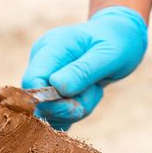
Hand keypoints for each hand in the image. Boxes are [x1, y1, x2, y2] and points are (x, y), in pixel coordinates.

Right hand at [22, 6, 147, 129]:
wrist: (120, 39)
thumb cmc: (117, 42)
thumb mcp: (108, 56)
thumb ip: (82, 71)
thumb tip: (56, 86)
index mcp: (51, 47)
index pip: (32, 82)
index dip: (50, 102)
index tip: (77, 105)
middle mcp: (41, 61)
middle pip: (41, 101)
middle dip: (70, 107)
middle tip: (95, 91)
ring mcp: (44, 75)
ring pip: (51, 111)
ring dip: (77, 108)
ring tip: (95, 88)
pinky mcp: (51, 89)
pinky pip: (58, 114)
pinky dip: (75, 111)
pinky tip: (88, 94)